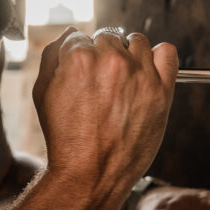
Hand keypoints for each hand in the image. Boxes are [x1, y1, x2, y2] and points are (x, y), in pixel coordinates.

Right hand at [32, 27, 176, 209]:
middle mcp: (111, 61)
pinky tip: (147, 71)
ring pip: (136, 42)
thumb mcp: (43, 93)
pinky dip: (158, 56)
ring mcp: (139, 74)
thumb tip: (68, 35)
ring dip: (128, 55)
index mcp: (79, 59)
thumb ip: (52, 55)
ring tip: (122, 81)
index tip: (83, 74)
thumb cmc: (66, 140)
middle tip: (100, 84)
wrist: (91, 175)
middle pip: (108, 38)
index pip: (80, 37)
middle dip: (102, 56)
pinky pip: (167, 52)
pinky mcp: (161, 90)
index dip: (78, 56)